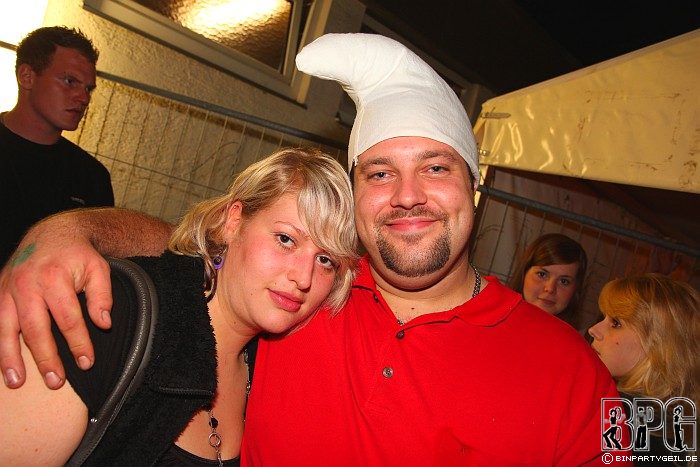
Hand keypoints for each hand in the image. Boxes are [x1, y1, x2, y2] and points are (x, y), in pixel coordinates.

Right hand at [0, 219, 112, 388]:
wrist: (52, 232)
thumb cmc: (78, 254)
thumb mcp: (99, 268)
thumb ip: (102, 296)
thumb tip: (103, 324)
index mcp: (54, 278)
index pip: (68, 319)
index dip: (78, 343)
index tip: (86, 362)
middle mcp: (26, 284)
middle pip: (35, 329)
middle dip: (45, 358)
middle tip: (56, 382)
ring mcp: (8, 288)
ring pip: (6, 329)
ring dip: (10, 358)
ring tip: (17, 382)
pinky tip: (2, 364)